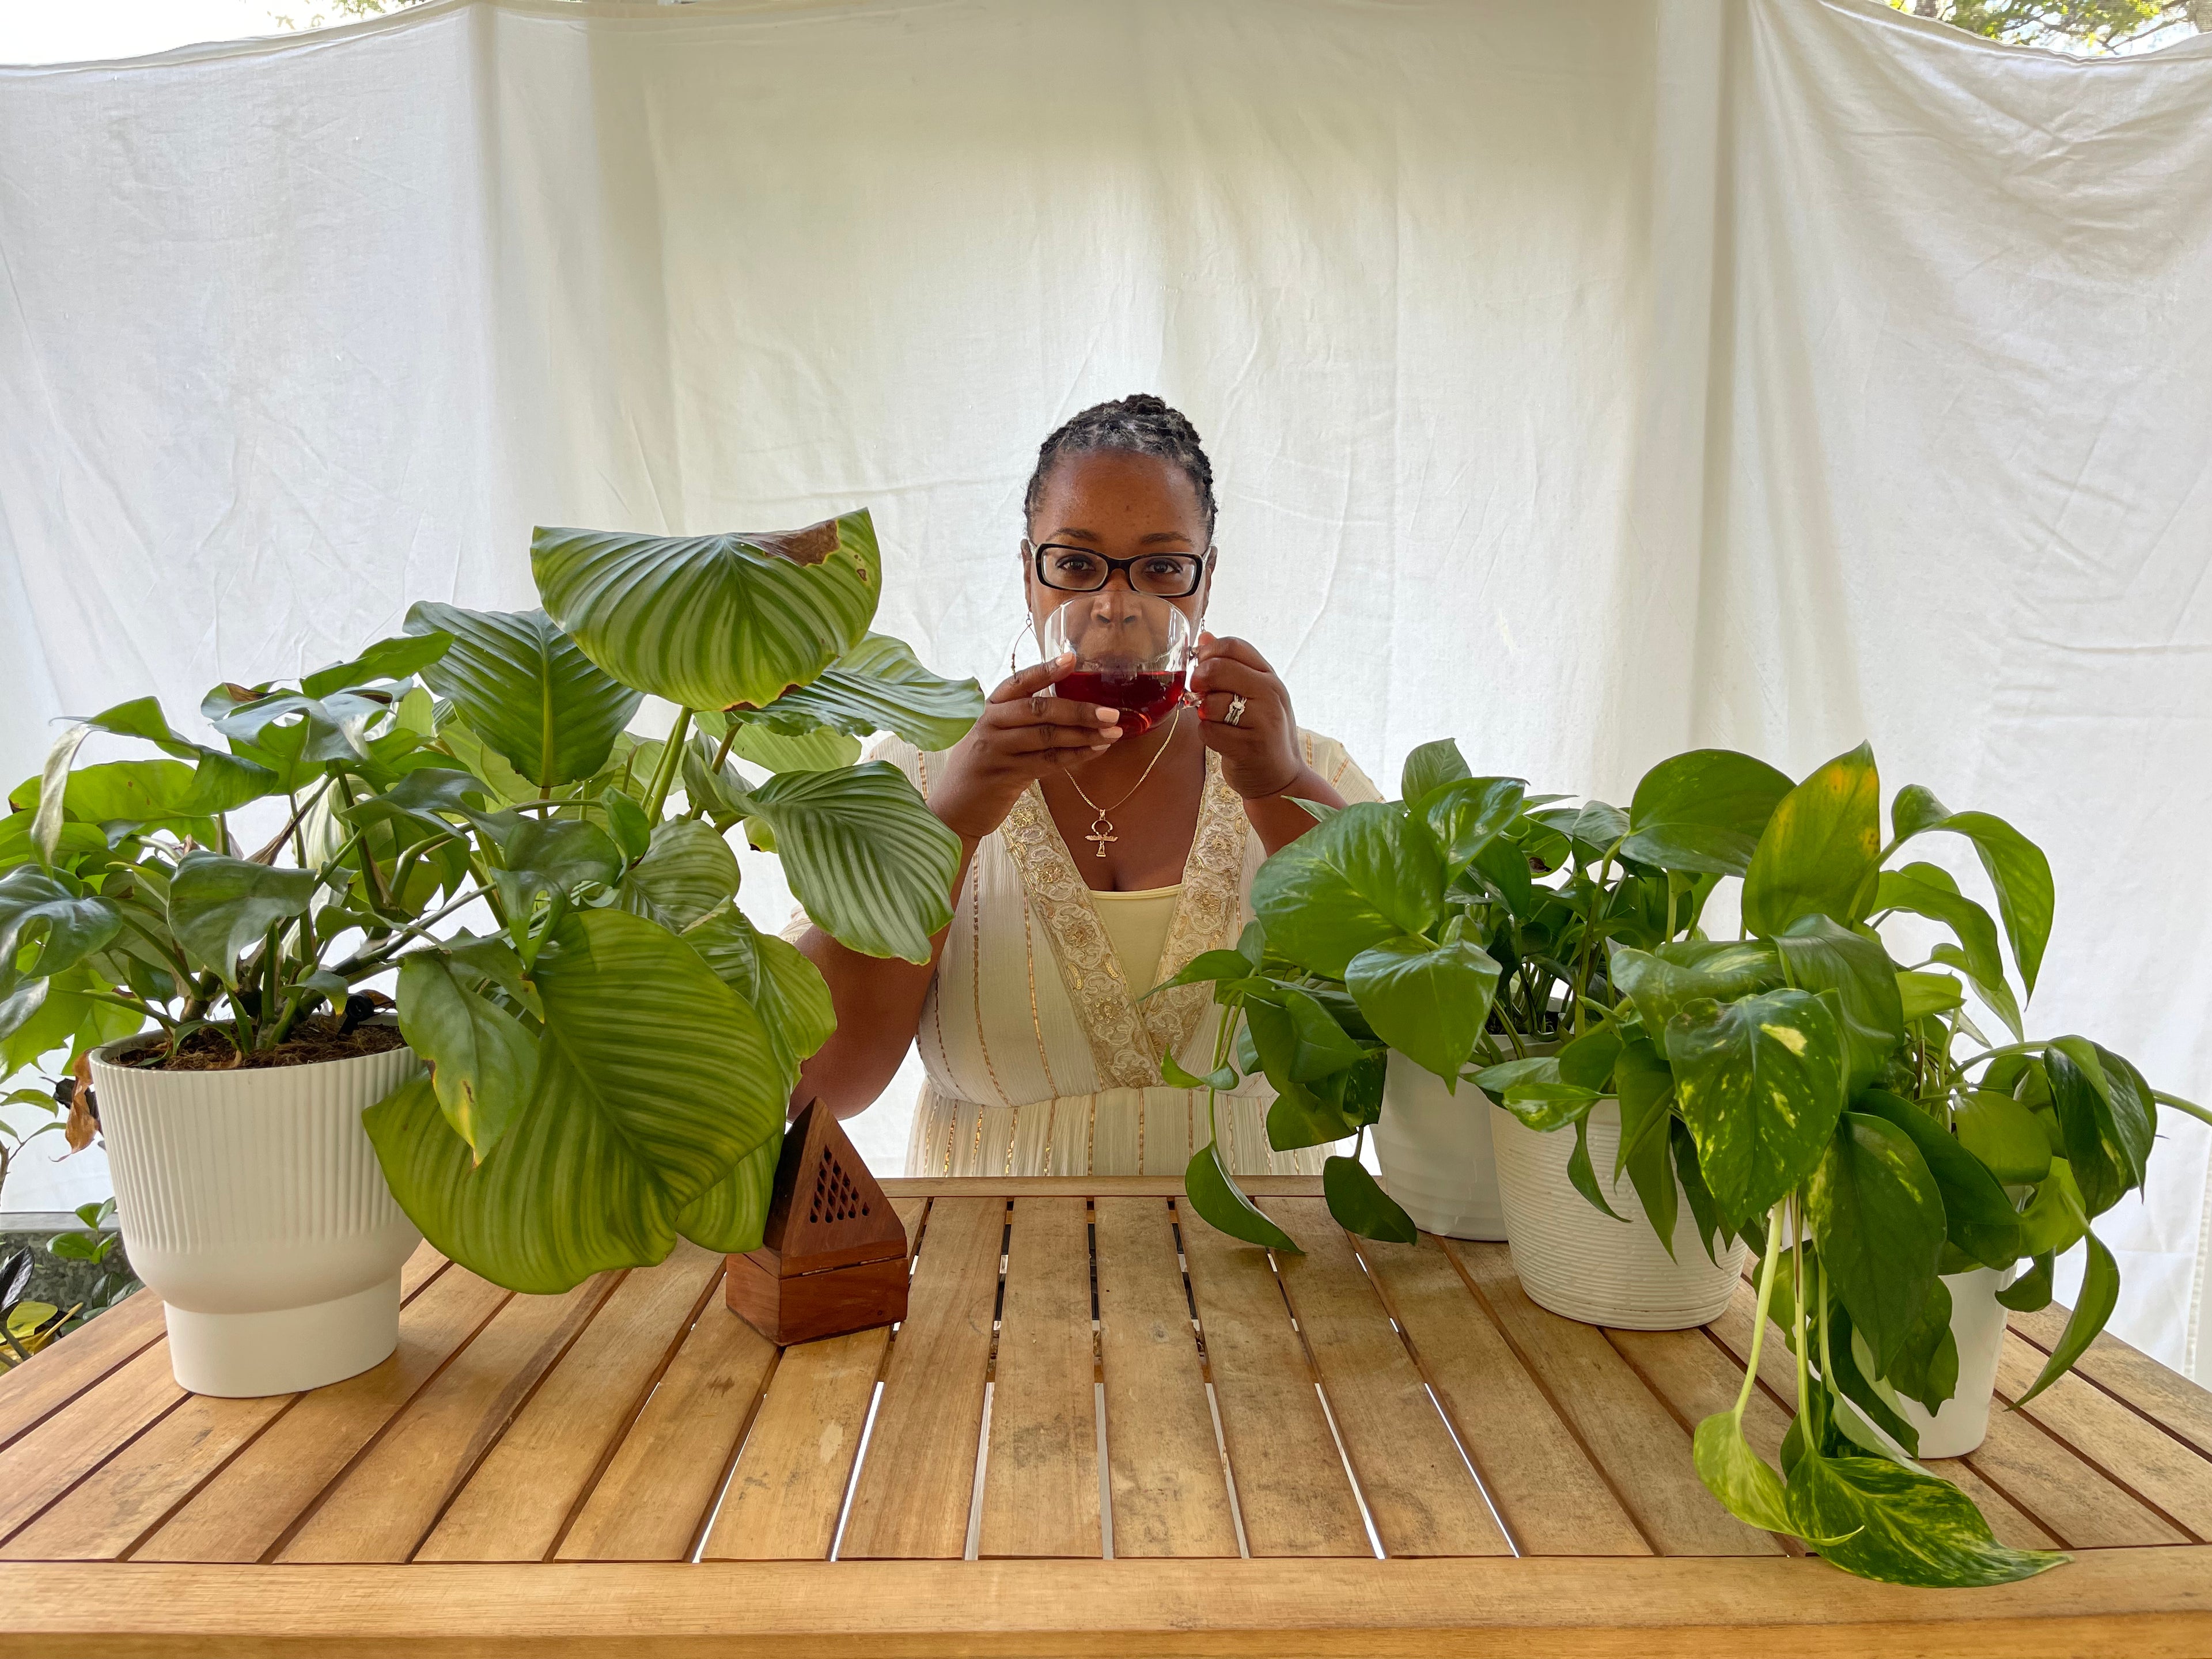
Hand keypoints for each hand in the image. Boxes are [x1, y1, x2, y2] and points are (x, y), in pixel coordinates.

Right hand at [929, 655, 1123, 840]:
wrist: (953, 810)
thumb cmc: (981, 769)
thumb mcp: (993, 737)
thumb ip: (1020, 720)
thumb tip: (1069, 705)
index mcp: (987, 708)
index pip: (1018, 683)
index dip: (1045, 670)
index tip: (1071, 659)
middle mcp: (989, 724)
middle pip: (1038, 710)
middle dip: (1078, 710)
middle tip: (1110, 712)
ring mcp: (995, 750)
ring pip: (1047, 737)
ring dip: (1084, 735)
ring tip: (1113, 732)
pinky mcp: (1005, 776)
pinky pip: (1048, 762)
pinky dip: (1075, 756)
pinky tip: (1096, 751)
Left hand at [1190, 633, 1304, 800]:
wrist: (1281, 778)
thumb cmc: (1262, 733)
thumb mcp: (1256, 695)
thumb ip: (1233, 666)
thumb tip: (1205, 637)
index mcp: (1270, 677)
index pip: (1234, 646)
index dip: (1209, 653)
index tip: (1202, 667)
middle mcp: (1271, 694)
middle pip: (1219, 669)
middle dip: (1200, 680)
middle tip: (1198, 693)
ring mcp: (1263, 720)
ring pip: (1211, 702)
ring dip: (1203, 713)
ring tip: (1217, 721)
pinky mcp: (1250, 747)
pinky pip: (1209, 731)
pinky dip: (1207, 736)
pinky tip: (1221, 740)